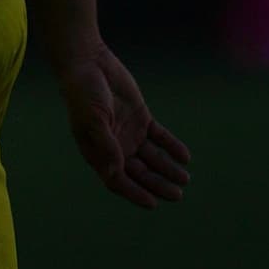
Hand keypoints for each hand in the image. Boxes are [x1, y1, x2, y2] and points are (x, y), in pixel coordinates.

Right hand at [58, 45, 190, 208]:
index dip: (135, 193)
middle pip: (139, 173)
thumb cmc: (83, 93)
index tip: (153, 203)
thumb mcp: (93, 120)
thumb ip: (106, 145)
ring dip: (167, 169)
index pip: (117, 180)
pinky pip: (159, 137)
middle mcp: (114, 147)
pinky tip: (184, 156)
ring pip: (152, 158)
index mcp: (98, 152)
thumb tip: (116, 172)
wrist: (88, 64)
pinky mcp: (141, 119)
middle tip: (177, 195)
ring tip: (184, 179)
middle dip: (157, 185)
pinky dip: (171, 147)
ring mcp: (129, 133)